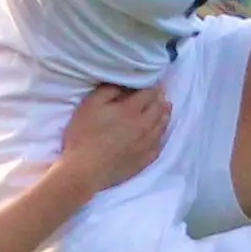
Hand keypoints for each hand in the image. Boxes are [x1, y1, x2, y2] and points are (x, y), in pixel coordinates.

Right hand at [54, 80, 169, 191]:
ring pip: (162, 126)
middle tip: (161, 94)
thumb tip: (125, 84)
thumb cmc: (83, 135)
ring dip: (165, 115)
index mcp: (131, 110)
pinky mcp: (144, 160)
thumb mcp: (91, 104)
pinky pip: (159, 145)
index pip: (149, 93)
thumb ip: (109, 90)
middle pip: (159, 109)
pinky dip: (162, 135)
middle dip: (161, 99)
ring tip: (166, 109)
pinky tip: (160, 134)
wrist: (84, 170)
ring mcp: (147, 145)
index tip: (154, 81)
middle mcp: (144, 126)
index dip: (153, 85)